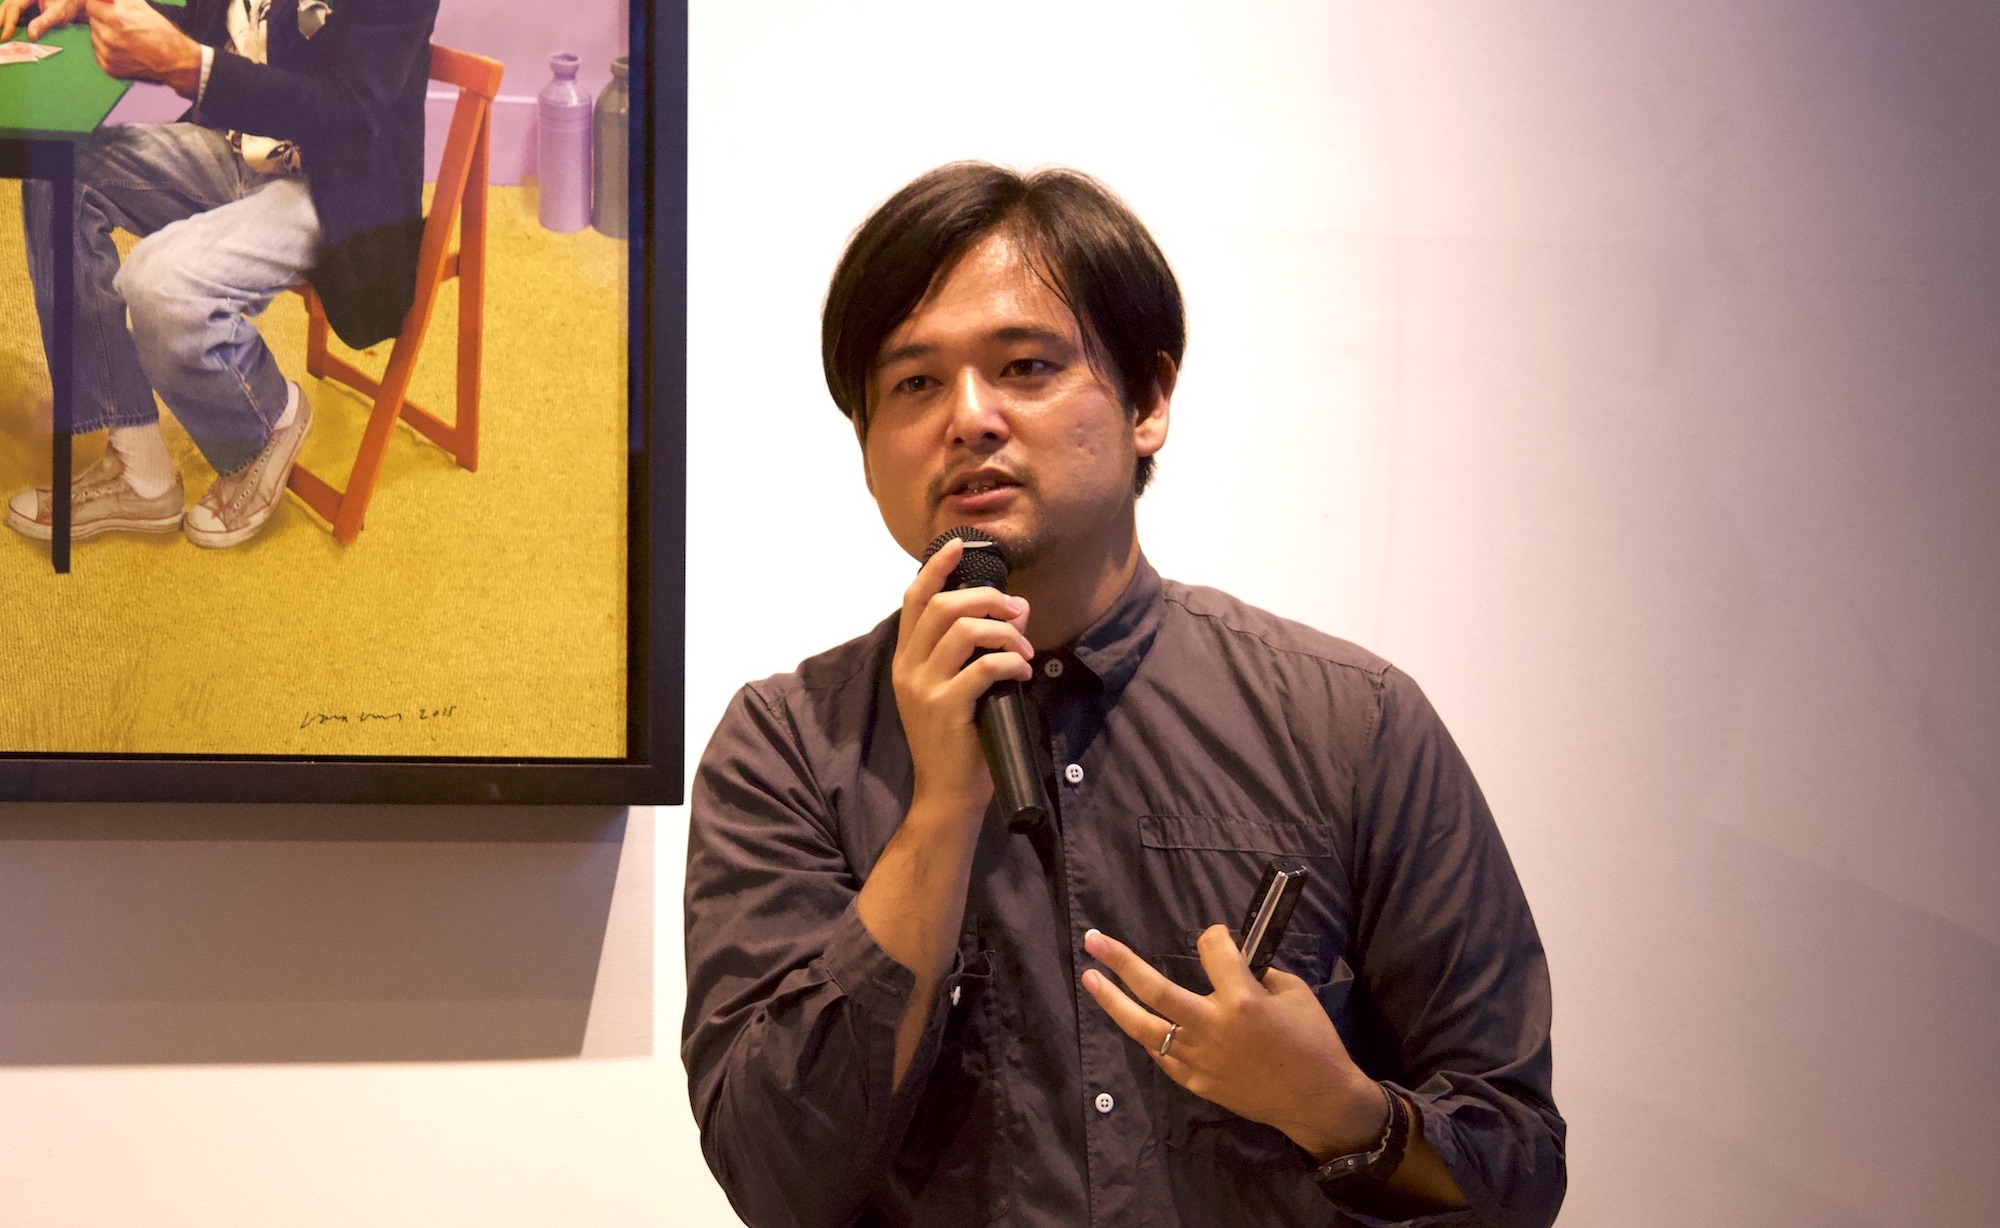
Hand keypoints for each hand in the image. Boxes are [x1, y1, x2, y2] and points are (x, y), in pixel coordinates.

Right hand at [1, 0, 84, 42]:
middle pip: (6, 7)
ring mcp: (22, 1)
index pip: (14, 8)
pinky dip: (9, 23)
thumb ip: (43, 24)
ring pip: (7, 10)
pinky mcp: (24, 7)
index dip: (8, 23)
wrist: (73, 2)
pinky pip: (13, 15)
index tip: (5, 37)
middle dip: (0, 21)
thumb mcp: (57, 15)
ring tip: (0, 37)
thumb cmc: (66, 6)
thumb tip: (30, 36)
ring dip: (2, 22)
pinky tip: (6, 34)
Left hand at [83, 0, 198, 93]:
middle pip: (93, 20)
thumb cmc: (161, 32)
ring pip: (95, 36)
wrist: (175, 62)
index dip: (102, 5)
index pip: (91, 5)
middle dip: (104, 20)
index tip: (110, 9)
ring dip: (105, 34)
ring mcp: (107, 54)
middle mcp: (108, 37)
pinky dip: (108, 50)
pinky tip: (124, 50)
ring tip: (125, 38)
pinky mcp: (109, 67)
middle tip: (123, 25)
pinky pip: (99, 52)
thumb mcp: (141, 5)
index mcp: (115, 19)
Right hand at [891, 536, 1033, 823]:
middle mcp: (908, 668)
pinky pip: (984, 667)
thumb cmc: (958, 739)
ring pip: (963, 630)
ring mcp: (924, 688)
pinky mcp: (946, 707)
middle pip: (943, 606)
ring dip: (1004, 631)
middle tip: (1018, 610)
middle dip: (987, 598)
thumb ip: (974, 649)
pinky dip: (1010, 663)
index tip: (960, 546)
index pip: (914, 599)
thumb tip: (1016, 607)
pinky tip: (1022, 674)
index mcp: (906, 659)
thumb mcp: (955, 688)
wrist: (946, 793)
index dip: (936, 568)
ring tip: (1024, 649)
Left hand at [1081, 924, 1389, 1159]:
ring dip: (1113, 1000)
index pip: (1213, 949)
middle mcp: (1212, 1027)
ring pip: (1144, 1027)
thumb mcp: (1295, 993)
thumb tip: (1233, 964)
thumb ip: (1258, 974)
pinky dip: (1148, 1035)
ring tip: (1090, 978)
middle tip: (1093, 940)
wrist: (1317, 1100)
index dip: (1216, 936)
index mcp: (1241, 999)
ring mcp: (1199, 1058)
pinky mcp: (1195, 1082)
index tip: (1220, 938)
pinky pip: (1162, 1054)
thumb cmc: (1313, 1042)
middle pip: (1155, 989)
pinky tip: (1134, 1020)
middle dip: (1121, 961)